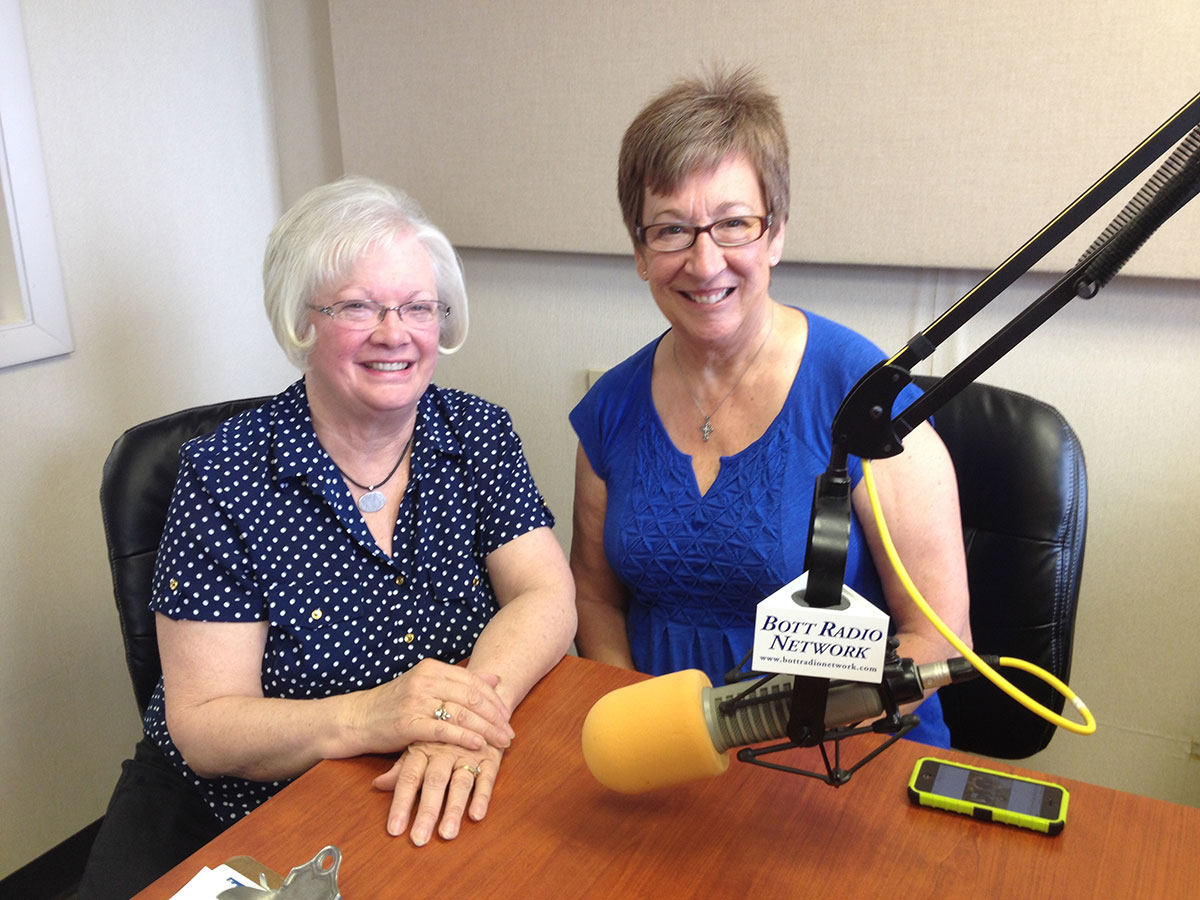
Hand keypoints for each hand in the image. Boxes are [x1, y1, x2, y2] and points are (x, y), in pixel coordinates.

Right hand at [352, 659, 513, 756]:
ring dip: (487, 729)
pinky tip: (478, 744)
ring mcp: (416, 701)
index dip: (494, 699)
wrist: (357, 718)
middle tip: (510, 732)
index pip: (473, 681)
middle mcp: (425, 680)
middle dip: (495, 716)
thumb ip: (459, 682)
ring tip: (502, 741)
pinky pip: (443, 729)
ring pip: (461, 713)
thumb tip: (495, 677)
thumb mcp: (427, 686)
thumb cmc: (395, 704)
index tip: (508, 715)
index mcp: (432, 668)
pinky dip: (464, 737)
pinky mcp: (408, 723)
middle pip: (471, 697)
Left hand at [373, 740, 505, 844]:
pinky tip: (476, 815)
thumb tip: (377, 785)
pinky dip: (482, 796)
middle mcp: (444, 752)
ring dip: (454, 808)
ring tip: (447, 834)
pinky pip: (487, 778)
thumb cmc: (443, 731)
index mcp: (423, 749)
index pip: (408, 778)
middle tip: (419, 838)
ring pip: (460, 782)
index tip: (394, 830)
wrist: (478, 703)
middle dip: (427, 812)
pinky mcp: (490, 758)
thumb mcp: (419, 745)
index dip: (401, 804)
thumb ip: (401, 768)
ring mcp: (468, 754)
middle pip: (434, 783)